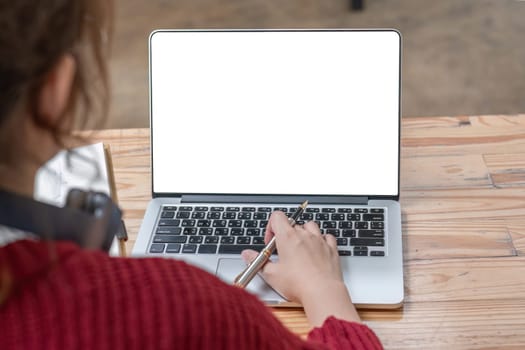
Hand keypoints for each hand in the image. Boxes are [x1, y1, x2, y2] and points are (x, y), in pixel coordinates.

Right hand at [241, 211, 360, 325]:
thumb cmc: (299, 284)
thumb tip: (247, 255)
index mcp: (288, 237)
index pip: (277, 216)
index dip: (271, 227)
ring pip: (310, 226)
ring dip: (304, 233)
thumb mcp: (271, 275)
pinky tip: (317, 250)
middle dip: (286, 235)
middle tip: (283, 252)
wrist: (323, 292)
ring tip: (299, 248)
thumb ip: (258, 262)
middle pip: (292, 224)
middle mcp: (304, 235)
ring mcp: (319, 241)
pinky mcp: (331, 249)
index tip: (271, 242)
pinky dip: (321, 240)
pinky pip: (327, 237)